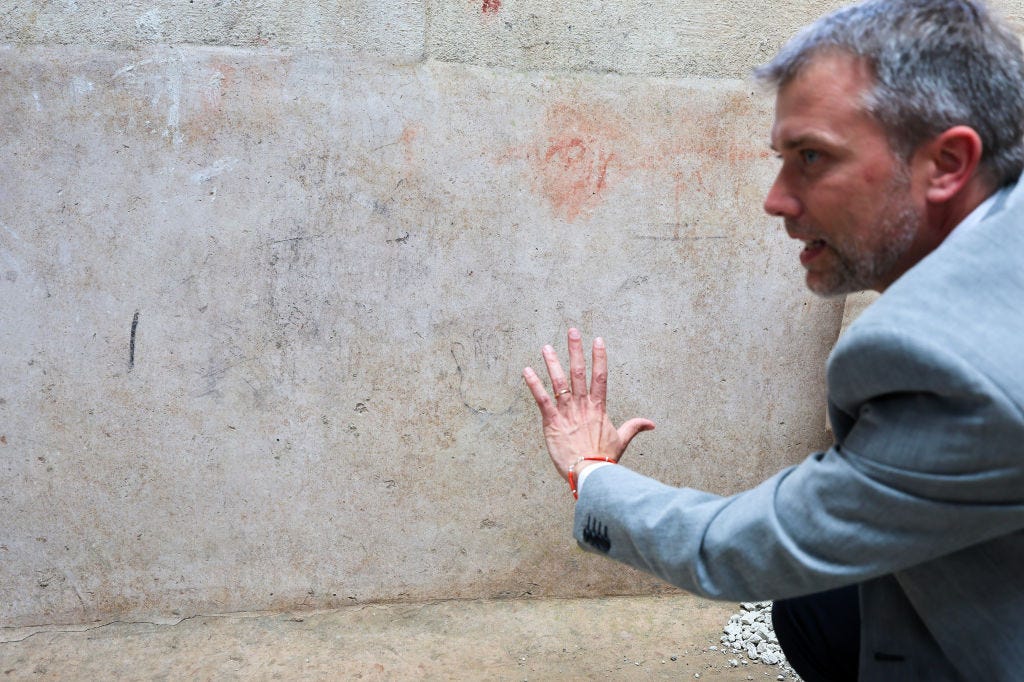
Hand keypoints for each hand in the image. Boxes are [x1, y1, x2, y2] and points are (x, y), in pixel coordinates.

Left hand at [523, 328, 654, 480]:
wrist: (591, 474)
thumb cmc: (605, 459)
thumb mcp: (621, 441)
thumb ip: (634, 428)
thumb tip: (651, 424)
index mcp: (598, 408)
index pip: (600, 377)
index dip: (599, 357)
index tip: (598, 340)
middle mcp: (583, 406)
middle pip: (579, 373)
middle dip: (575, 350)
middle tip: (572, 331)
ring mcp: (567, 413)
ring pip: (559, 382)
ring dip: (552, 363)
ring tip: (546, 347)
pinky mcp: (552, 422)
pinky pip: (542, 400)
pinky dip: (534, 385)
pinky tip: (526, 371)